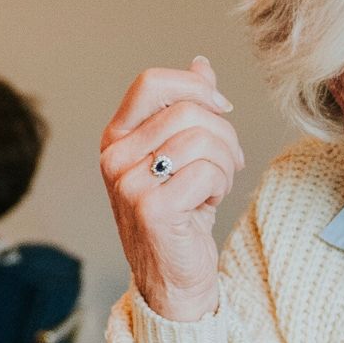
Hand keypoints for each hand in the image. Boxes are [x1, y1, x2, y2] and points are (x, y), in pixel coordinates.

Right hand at [99, 57, 243, 321]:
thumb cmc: (181, 215)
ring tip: (217, 186)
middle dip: (224, 134)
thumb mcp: (181, 155)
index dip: (194, 86)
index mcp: (117, 137)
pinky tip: (209, 205)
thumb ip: (186, 109)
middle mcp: (114, 157)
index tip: (221, 108)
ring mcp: (127, 183)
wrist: (175, 278)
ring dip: (226, 163)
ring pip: (201, 139)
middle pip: (187, 110)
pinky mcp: (150, 208)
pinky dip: (221, 187)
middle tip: (229, 162)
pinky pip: (206, 172)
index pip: (151, 83)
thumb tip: (200, 64)